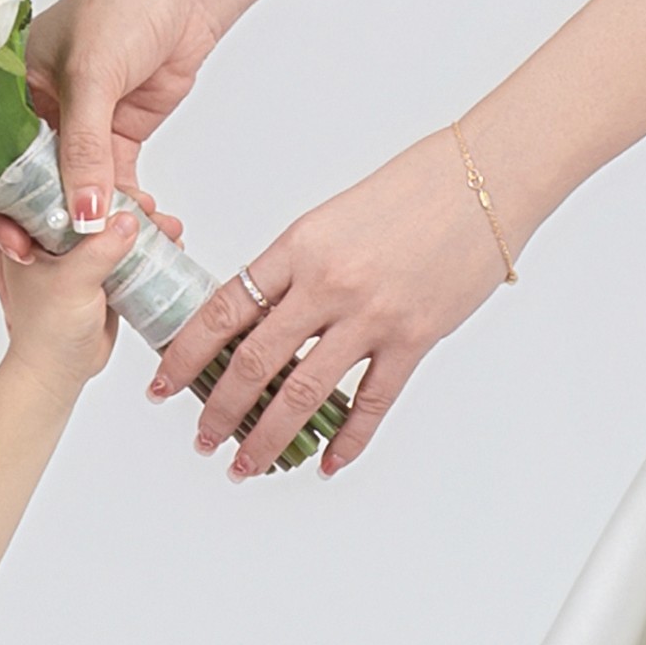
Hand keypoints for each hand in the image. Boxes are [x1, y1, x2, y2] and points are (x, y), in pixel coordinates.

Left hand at [0, 196, 172, 390]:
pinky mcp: (100, 268)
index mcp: (27, 232)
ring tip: (170, 227)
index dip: (88, 180)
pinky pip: (127, 248)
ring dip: (144, 223)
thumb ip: (99, 250)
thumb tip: (130, 219)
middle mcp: (51, 236)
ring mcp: (78, 252)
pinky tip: (170, 242)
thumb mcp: (71, 284)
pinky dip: (149, 244)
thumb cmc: (48, 332)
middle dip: (127, 203)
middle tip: (152, 206)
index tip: (120, 179)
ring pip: (113, 225)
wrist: (60, 371)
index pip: (55, 189)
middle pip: (92, 204)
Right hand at [29, 0, 218, 236]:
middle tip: (64, 259)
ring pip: (74, 186)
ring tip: (113, 247)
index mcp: (5, 86)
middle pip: (28, 180)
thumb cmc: (124, 4)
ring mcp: (78, 123)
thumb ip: (84, 148)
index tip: (18, 244)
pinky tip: (138, 228)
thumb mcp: (93, 76)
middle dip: (45, 222)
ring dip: (91, 218)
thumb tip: (83, 216)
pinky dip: (123, 205)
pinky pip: (112, 180)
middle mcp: (34, 109)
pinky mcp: (116, 132)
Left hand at [161, 129, 513, 474]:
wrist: (483, 180)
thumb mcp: (333, 219)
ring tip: (247, 464)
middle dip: (220, 409)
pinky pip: (372, 401)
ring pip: (304, 392)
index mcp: (298, 247)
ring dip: (268, 436)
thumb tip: (263, 315)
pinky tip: (328, 462)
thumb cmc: (413, 189)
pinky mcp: (414, 337)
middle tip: (201, 438)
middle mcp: (327, 284)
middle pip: (255, 361)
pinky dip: (348, 439)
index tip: (162, 384)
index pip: (224, 310)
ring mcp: (371, 315)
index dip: (185, 353)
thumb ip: (298, 267)